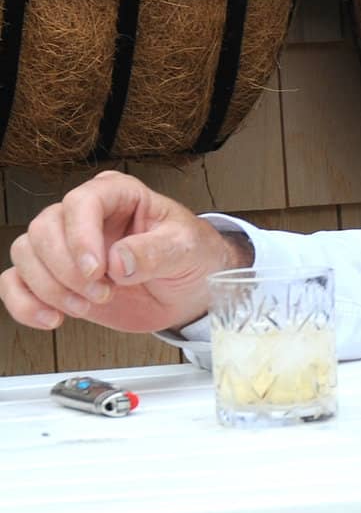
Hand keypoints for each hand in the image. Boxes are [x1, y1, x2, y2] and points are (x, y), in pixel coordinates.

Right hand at [2, 171, 247, 334]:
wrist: (188, 290)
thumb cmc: (190, 256)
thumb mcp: (187, 249)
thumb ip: (156, 252)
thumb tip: (119, 261)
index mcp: (119, 194)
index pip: (81, 202)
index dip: (80, 236)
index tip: (96, 270)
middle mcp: (85, 214)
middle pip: (44, 229)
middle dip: (67, 270)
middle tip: (101, 294)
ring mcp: (65, 244)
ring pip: (25, 253)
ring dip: (50, 288)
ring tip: (88, 306)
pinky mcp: (54, 276)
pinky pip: (14, 282)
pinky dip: (25, 304)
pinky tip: (53, 318)